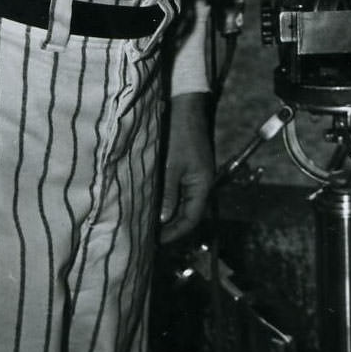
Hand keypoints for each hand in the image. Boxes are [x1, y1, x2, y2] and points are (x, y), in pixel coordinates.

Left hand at [159, 91, 214, 243]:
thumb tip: (163, 220)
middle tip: (149, 238)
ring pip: (183, 203)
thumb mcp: (171, 166)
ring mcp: (194, 176)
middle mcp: (201, 183)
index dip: (175, 232)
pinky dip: (167, 201)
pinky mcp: (187, 169)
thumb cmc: (179, 135)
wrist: (185, 108)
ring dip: (168, 214)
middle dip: (171, 227)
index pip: (192, 218)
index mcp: (202, 184)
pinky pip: (179, 192)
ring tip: (148, 225)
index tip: (157, 242)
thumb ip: (169, 194)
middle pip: (188, 213)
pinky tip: (152, 204)